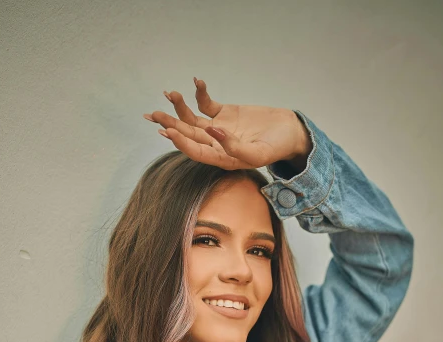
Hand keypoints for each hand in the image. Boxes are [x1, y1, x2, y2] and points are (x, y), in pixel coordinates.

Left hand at [143, 77, 311, 170]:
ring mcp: (218, 128)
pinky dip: (200, 93)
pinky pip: (206, 103)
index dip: (181, 143)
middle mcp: (215, 144)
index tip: (169, 131)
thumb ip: (234, 148)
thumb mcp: (258, 153)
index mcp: (221, 158)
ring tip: (170, 93)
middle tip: (154, 115)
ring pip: (192, 118)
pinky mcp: (224, 113)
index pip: (196, 151)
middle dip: (170, 124)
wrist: (289, 132)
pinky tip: (197, 81)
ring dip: (179, 107)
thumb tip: (214, 131)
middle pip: (188, 134)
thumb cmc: (276, 147)